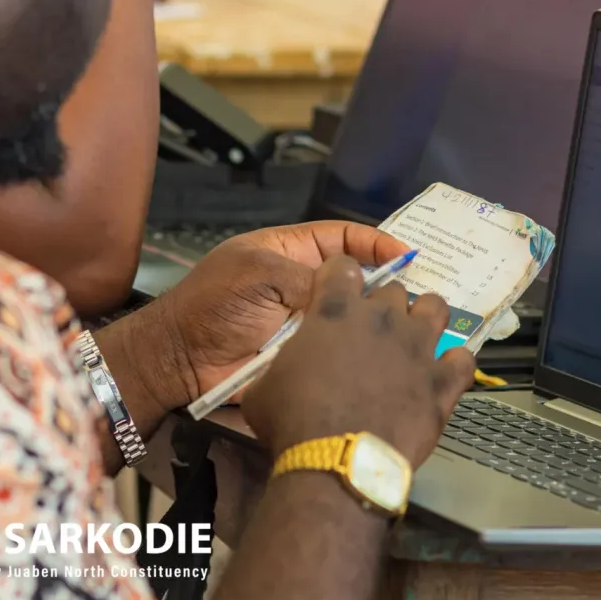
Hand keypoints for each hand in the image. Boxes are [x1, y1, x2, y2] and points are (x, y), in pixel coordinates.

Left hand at [155, 222, 409, 406]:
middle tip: (419, 293)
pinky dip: (357, 352)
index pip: (341, 238)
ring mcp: (303, 321)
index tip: (407, 253)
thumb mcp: (259, 274)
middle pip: (352, 278)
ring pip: (348, 316)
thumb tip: (354, 293)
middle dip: (384, 282)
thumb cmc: (211, 306)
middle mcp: (301, 283)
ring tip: (411, 324)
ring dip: (374, 320)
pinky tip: (384, 355)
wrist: (181, 361)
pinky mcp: (303, 355)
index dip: (374, 243)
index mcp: (288, 252)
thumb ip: (309, 278)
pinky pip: (336, 349)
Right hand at [243, 259, 473, 465]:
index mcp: (336, 311)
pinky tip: (444, 375)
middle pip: (393, 289)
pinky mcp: (442, 381)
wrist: (338, 463)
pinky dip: (455, 365)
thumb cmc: (292, 422)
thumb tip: (278, 374)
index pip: (343, 266)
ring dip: (425, 319)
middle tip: (372, 332)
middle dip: (383, 306)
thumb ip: (278, 366)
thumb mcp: (263, 388)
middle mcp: (382, 318)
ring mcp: (417, 347)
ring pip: (435, 307)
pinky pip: (463, 360)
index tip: (336, 294)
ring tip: (415, 340)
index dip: (339, 278)